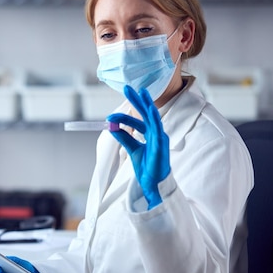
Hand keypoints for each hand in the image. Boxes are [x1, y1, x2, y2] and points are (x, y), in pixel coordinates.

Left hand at [107, 86, 170, 208]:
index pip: (138, 120)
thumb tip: (112, 126)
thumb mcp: (132, 150)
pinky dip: (154, 119)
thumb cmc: (147, 167)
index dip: (126, 115)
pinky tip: (150, 110)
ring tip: (142, 93)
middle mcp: (157, 134)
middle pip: (147, 113)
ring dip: (147, 105)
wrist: (153, 184)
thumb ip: (124, 138)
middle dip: (138, 100)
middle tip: (128, 88)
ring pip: (154, 118)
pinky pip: (158, 130)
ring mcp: (161, 139)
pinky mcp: (162, 146)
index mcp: (150, 135)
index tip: (111, 115)